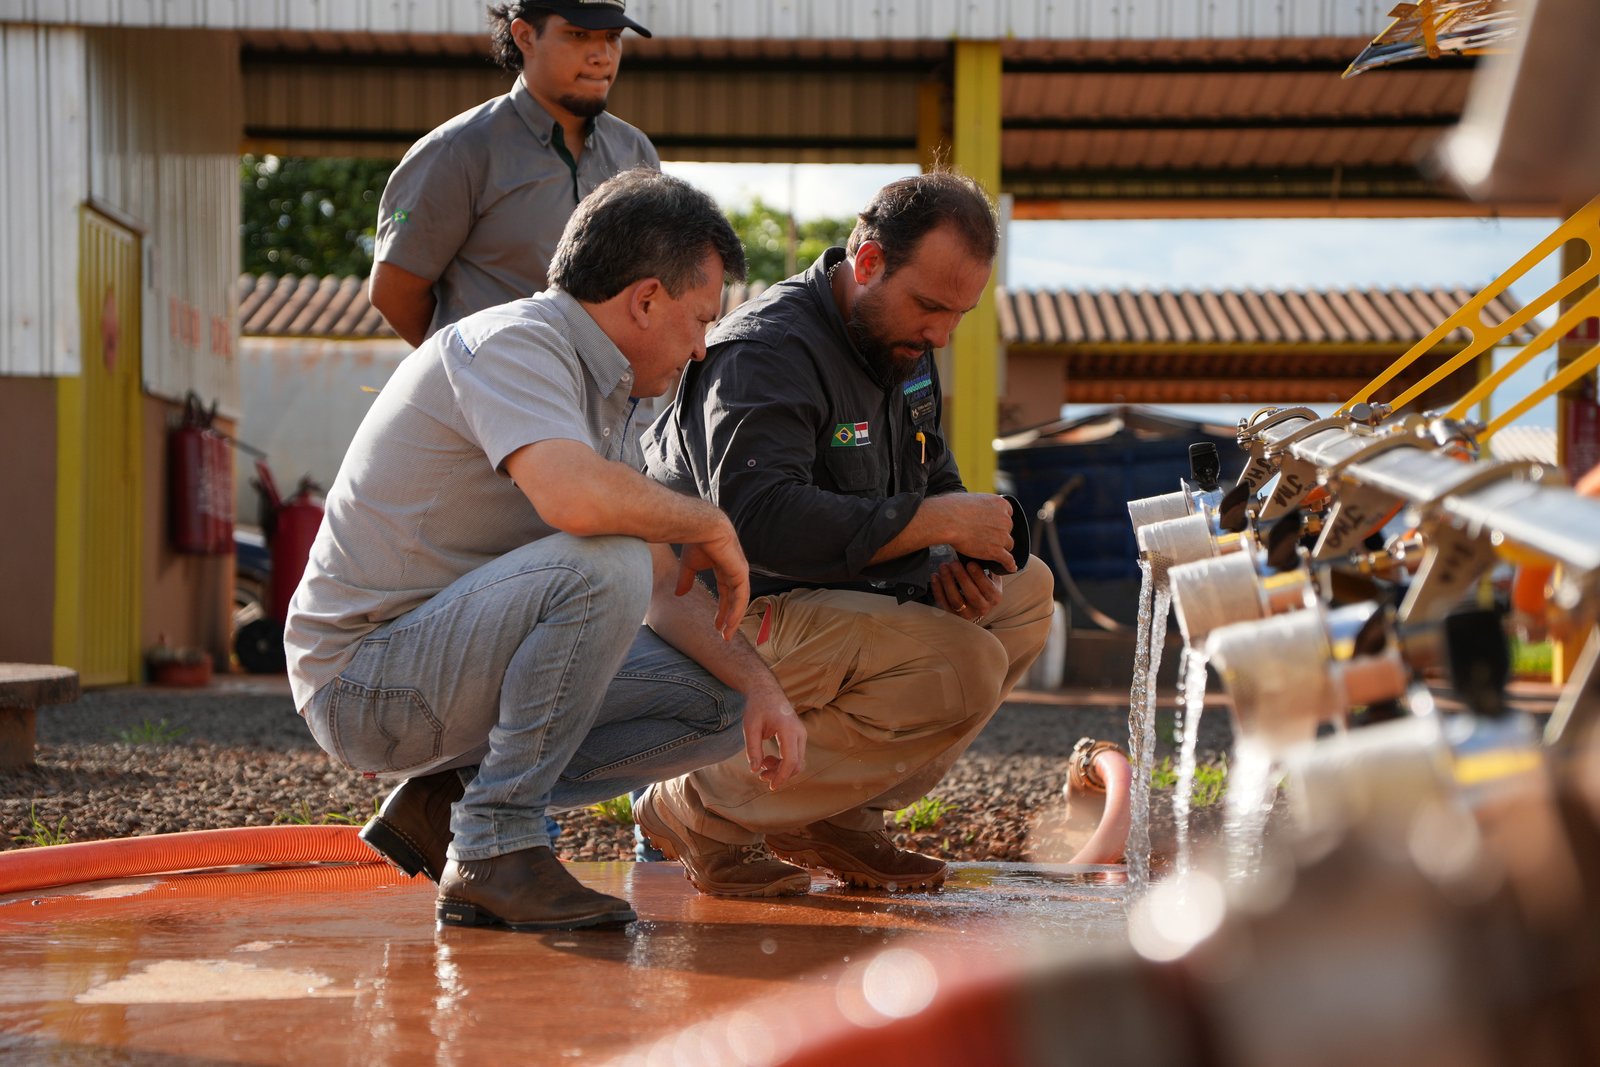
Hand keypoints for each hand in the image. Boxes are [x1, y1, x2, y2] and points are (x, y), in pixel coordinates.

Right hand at [676, 520, 749, 639]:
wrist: (699, 525)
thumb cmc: (694, 539)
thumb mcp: (689, 565)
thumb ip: (686, 579)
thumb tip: (679, 595)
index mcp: (724, 567)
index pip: (726, 593)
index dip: (722, 610)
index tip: (716, 626)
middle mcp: (735, 570)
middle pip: (735, 599)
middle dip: (729, 618)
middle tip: (724, 635)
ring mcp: (740, 571)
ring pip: (740, 601)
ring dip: (734, 618)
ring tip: (726, 634)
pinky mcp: (741, 572)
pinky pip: (741, 596)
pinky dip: (737, 611)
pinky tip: (730, 623)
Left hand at [741, 686, 806, 790]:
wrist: (766, 691)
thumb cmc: (758, 707)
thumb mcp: (750, 727)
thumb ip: (753, 749)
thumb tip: (754, 770)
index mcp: (788, 729)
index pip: (790, 760)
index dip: (781, 777)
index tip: (771, 787)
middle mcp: (799, 732)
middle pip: (797, 764)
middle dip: (780, 775)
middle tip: (761, 775)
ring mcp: (801, 734)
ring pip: (798, 761)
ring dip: (781, 769)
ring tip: (763, 765)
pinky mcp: (799, 736)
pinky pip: (795, 755)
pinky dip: (784, 762)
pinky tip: (768, 759)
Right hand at [930, 493, 1016, 572]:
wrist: (948, 520)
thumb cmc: (953, 507)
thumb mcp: (973, 498)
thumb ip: (980, 505)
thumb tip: (975, 508)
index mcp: (1000, 504)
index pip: (1007, 513)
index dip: (999, 520)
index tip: (993, 524)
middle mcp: (1005, 519)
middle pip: (1007, 530)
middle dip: (999, 534)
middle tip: (985, 536)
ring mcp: (1002, 536)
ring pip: (1008, 544)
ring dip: (1001, 547)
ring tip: (993, 551)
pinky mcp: (996, 550)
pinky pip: (1008, 560)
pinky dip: (1009, 565)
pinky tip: (1010, 568)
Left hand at [930, 560, 1002, 622]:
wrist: (976, 602)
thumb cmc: (984, 584)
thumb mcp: (992, 577)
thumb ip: (990, 568)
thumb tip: (986, 553)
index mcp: (994, 598)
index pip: (988, 588)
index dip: (978, 576)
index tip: (970, 563)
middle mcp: (982, 608)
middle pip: (971, 595)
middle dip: (961, 577)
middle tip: (954, 563)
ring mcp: (967, 614)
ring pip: (955, 600)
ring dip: (948, 582)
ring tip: (943, 567)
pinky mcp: (953, 615)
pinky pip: (943, 603)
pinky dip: (937, 589)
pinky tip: (935, 576)